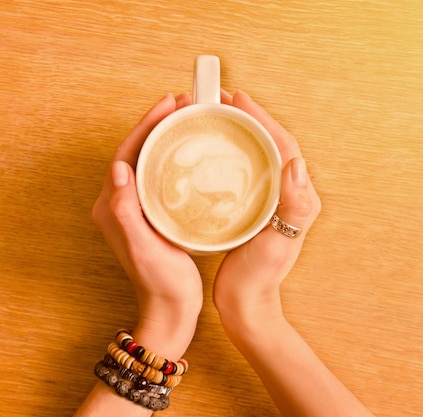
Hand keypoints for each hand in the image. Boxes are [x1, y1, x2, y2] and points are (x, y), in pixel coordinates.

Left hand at [91, 93, 201, 350]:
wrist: (172, 308)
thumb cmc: (161, 281)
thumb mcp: (143, 246)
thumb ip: (126, 210)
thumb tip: (118, 168)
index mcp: (112, 206)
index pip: (126, 154)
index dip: (145, 125)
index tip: (168, 104)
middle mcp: (121, 202)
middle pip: (138, 152)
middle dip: (158, 125)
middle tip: (185, 103)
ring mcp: (138, 208)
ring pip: (151, 161)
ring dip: (168, 137)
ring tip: (190, 119)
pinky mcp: (155, 214)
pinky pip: (163, 176)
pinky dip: (176, 158)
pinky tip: (194, 152)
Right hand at [213, 91, 321, 329]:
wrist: (246, 303)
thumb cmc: (260, 276)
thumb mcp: (277, 243)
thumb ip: (294, 206)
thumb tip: (296, 163)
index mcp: (299, 197)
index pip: (284, 146)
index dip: (263, 120)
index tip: (239, 100)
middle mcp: (288, 195)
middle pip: (271, 145)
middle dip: (250, 120)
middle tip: (221, 100)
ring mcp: (270, 202)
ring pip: (257, 156)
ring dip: (240, 133)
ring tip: (215, 116)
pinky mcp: (254, 209)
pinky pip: (245, 172)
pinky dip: (231, 155)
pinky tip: (212, 150)